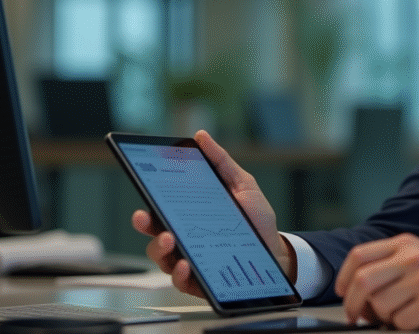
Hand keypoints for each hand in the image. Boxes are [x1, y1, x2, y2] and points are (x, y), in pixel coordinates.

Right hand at [131, 130, 295, 297]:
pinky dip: (179, 273)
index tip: (143, 190)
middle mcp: (184, 238)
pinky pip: (180, 281)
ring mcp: (188, 260)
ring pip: (161, 258)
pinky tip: (187, 264)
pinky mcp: (199, 281)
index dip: (148, 198)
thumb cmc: (255, 218)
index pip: (161, 208)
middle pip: (154, 232)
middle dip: (146, 224)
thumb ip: (221, 162)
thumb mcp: (242, 184)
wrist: (275, 250)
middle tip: (148, 217)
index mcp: (189, 214)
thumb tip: (201, 136)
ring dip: (160, 249)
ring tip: (171, 239)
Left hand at [334, 233, 418, 329]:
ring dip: (385, 317)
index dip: (343, 278)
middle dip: (353, 304)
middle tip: (356, 315)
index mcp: (405, 243)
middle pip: (362, 281)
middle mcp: (412, 257)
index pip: (359, 256)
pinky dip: (403, 325)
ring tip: (401, 312)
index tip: (343, 293)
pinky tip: (417, 317)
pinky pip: (400, 322)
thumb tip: (355, 288)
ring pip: (380, 306)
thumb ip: (389, 262)